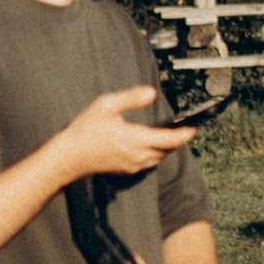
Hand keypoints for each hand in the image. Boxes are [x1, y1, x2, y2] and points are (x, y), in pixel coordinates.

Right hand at [60, 85, 195, 182]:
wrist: (69, 157)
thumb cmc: (85, 130)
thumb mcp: (107, 105)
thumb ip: (131, 98)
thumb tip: (151, 93)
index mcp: (136, 139)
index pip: (170, 139)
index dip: (185, 134)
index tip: (194, 127)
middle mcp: (138, 155)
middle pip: (167, 150)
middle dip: (177, 140)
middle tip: (183, 128)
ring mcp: (132, 165)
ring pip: (158, 158)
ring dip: (165, 148)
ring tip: (168, 135)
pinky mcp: (126, 170)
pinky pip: (147, 163)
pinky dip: (153, 153)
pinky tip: (147, 144)